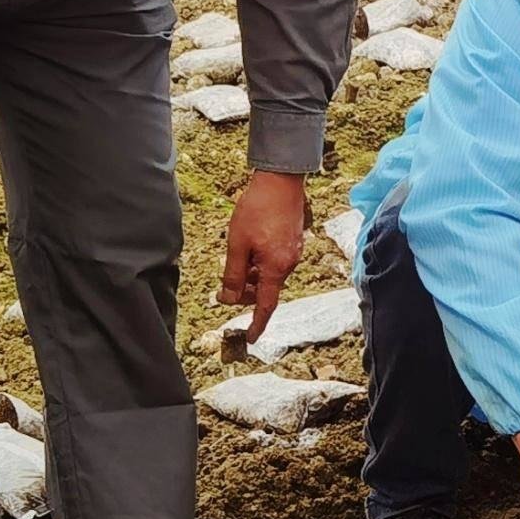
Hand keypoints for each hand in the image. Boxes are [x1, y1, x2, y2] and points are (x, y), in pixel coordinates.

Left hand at [218, 170, 309, 341]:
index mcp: (276, 268)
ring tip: (236, 259)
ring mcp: (293, 252)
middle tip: (226, 288)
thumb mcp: (237, 244)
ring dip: (252, 276)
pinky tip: (249, 248)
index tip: (250, 339)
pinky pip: (275, 262)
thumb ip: (233, 275)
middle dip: (247, 294)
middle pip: (267, 290)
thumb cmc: (257, 209)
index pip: (266, 306)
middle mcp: (289, 264)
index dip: (257, 324)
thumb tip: (229, 299)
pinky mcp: (292, 241)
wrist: (281, 180)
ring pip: (269, 275)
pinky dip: (260, 264)